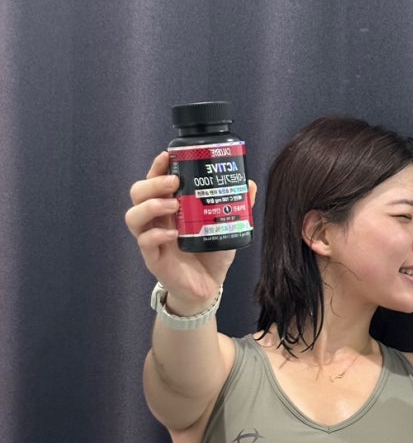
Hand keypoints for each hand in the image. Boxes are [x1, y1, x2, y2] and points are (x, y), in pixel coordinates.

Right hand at [125, 152, 257, 311]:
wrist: (208, 286)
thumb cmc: (211, 253)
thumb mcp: (226, 226)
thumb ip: (237, 205)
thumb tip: (250, 183)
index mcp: (170, 207)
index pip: (154, 181)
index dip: (157, 167)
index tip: (168, 156)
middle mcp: (157, 219)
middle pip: (138, 193)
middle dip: (153, 182)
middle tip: (174, 181)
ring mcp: (152, 239)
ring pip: (133, 216)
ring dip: (150, 205)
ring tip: (173, 204)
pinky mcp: (153, 259)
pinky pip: (144, 243)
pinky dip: (156, 235)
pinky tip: (172, 234)